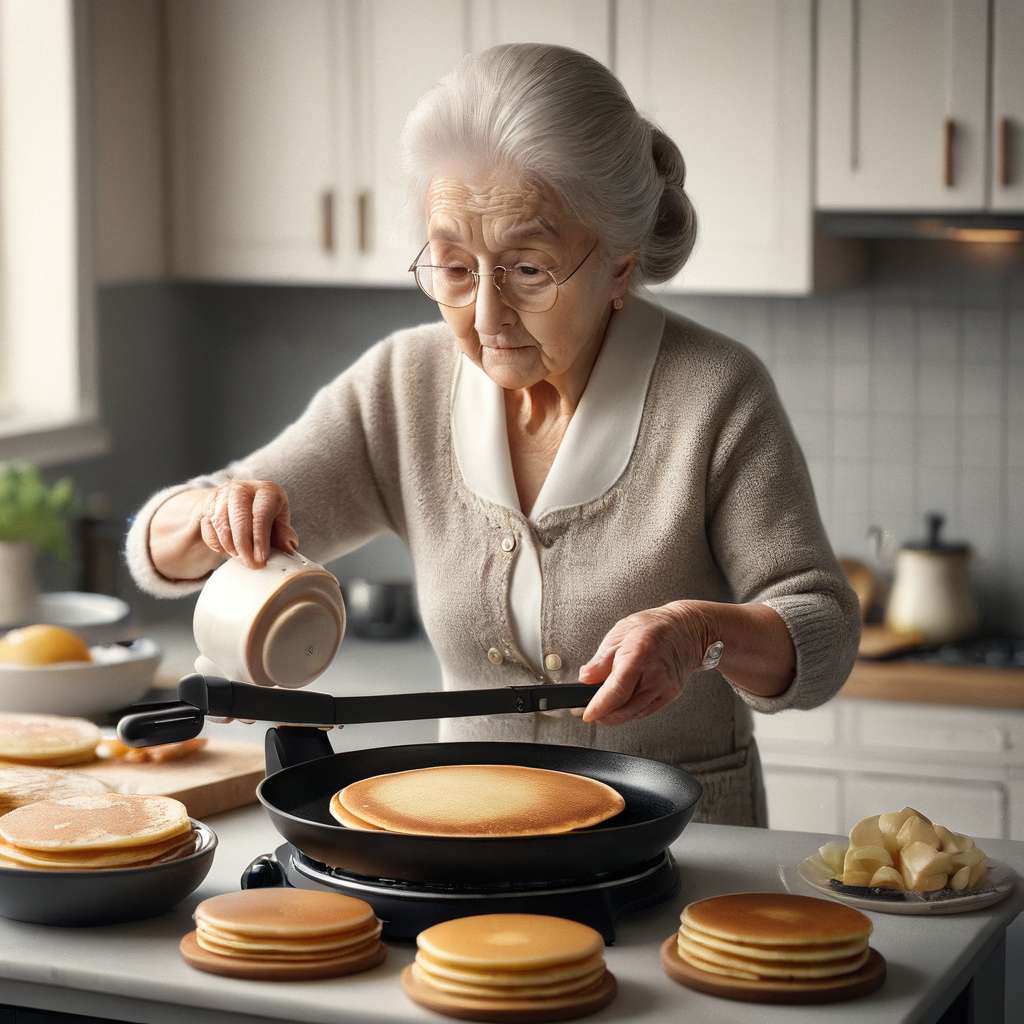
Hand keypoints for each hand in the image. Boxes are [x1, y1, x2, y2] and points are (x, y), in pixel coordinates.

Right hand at [197, 479, 298, 568]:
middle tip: (250, 564)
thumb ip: (284, 535)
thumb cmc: (263, 515)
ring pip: (221, 523)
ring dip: (230, 546)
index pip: (262, 514)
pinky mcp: (207, 504)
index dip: (260, 539)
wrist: (235, 504)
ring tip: (240, 558)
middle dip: (244, 546)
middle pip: (239, 518)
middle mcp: (244, 488)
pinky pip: (209, 528)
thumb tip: (288, 549)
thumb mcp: (278, 523)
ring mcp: (222, 494)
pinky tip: (228, 550)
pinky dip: (217, 543)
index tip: (261, 558)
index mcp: (267, 490)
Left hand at [577, 602, 714, 725]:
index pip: (617, 689)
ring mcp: (665, 686)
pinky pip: (645, 711)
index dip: (599, 707)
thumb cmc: (654, 626)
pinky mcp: (670, 694)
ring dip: (615, 716)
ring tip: (601, 708)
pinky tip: (621, 704)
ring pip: (634, 713)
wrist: (686, 629)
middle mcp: (655, 673)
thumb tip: (586, 678)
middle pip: (625, 707)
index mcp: (639, 653)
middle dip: (603, 715)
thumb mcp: (619, 633)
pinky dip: (629, 712)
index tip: (587, 714)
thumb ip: (601, 659)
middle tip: (588, 711)